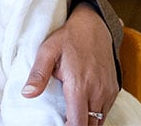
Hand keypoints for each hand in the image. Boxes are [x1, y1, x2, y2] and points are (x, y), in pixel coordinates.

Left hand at [21, 4, 117, 125]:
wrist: (94, 25)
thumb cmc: (68, 38)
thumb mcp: (47, 51)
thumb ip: (38, 74)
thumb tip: (27, 94)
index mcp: (80, 86)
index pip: (78, 124)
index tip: (57, 124)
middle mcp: (98, 92)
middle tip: (61, 120)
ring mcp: (108, 91)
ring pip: (99, 121)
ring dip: (85, 122)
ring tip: (69, 116)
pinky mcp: (114, 89)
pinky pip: (105, 111)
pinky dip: (94, 115)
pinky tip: (81, 109)